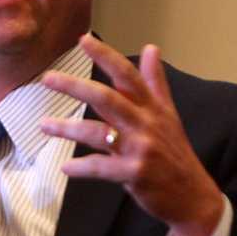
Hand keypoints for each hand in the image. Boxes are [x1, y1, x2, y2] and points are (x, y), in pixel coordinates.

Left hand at [40, 34, 223, 235]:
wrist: (193, 196)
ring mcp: (141, 149)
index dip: (106, 56)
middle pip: (107, 98)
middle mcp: (147, 123)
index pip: (127, 75)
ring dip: (67, 128)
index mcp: (152, 107)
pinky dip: (81, 167)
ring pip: (98, 132)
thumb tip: (151, 47)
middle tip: (48, 78)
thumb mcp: (168, 115)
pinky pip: (101, 167)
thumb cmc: (174, 154)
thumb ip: (155, 82)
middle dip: (75, 86)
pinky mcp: (135, 174)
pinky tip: (65, 167)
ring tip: (43, 125)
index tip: (83, 39)